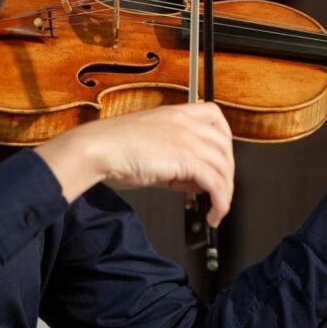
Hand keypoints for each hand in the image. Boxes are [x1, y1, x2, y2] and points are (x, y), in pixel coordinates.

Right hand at [34, 102, 234, 226]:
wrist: (99, 148)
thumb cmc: (114, 147)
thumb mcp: (151, 146)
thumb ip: (175, 160)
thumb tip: (193, 180)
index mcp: (176, 113)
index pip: (215, 116)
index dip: (224, 139)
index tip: (221, 157)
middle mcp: (186, 123)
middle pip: (225, 146)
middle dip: (226, 172)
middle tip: (219, 190)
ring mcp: (188, 139)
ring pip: (224, 167)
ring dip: (225, 193)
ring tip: (217, 209)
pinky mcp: (186, 159)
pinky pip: (215, 184)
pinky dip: (220, 203)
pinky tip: (213, 214)